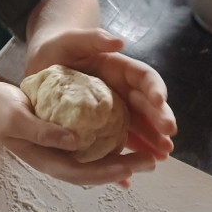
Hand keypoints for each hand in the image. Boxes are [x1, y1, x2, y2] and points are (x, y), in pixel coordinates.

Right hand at [0, 80, 155, 185]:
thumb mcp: (17, 117)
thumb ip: (42, 131)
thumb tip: (74, 141)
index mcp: (46, 159)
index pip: (83, 172)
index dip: (109, 170)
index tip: (133, 164)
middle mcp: (57, 160)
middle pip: (95, 173)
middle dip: (124, 169)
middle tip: (153, 161)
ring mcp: (60, 152)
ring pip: (95, 164)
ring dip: (121, 162)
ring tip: (147, 155)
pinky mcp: (62, 140)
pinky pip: (90, 150)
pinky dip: (109, 149)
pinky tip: (126, 142)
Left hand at [25, 27, 175, 161]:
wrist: (43, 63)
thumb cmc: (59, 47)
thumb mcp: (73, 39)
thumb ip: (94, 38)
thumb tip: (119, 42)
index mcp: (121, 69)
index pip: (145, 78)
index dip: (156, 89)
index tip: (159, 101)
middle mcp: (123, 90)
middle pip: (148, 106)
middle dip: (160, 120)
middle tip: (168, 135)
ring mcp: (114, 110)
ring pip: (138, 127)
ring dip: (151, 142)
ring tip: (161, 157)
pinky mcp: (101, 125)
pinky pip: (116, 141)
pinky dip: (123, 156)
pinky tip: (128, 173)